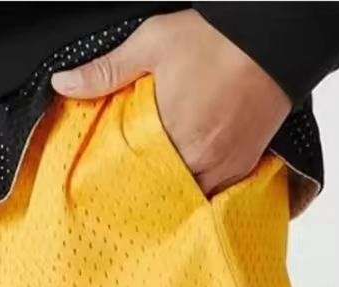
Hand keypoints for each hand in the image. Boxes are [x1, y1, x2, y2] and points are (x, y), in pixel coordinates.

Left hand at [51, 10, 291, 196]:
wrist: (277, 34)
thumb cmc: (216, 37)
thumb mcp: (152, 44)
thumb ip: (106, 71)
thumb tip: (62, 83)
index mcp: (173, 136)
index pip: (135, 178)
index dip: (120, 185)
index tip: (103, 192)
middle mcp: (201, 159)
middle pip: (163, 193)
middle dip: (145, 194)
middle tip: (124, 198)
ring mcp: (227, 166)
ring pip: (190, 198)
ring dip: (172, 195)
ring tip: (153, 193)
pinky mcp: (245, 164)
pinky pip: (218, 194)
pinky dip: (200, 192)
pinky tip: (185, 186)